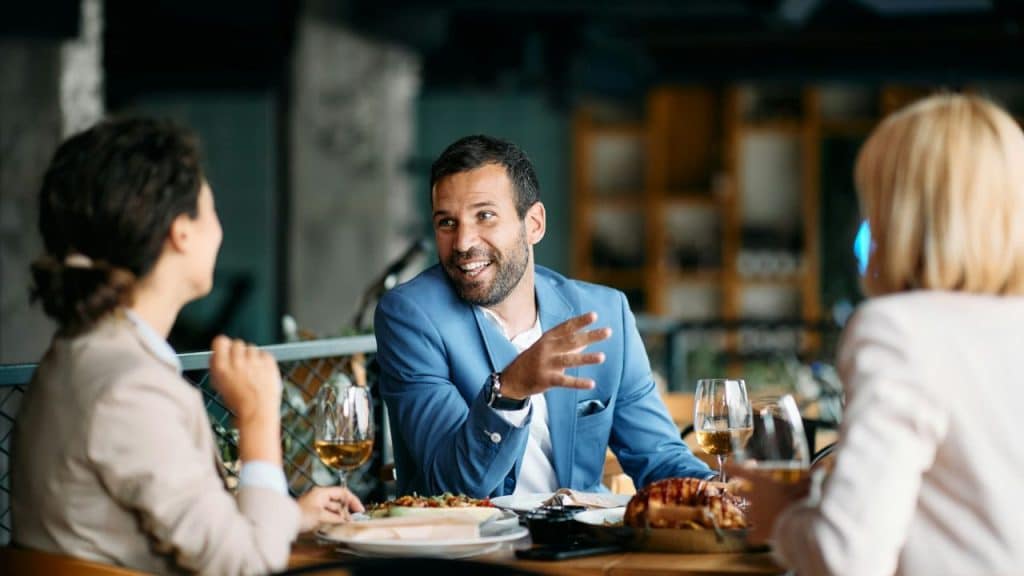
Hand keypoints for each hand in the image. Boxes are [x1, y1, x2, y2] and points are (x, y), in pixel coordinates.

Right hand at [209, 336, 282, 462]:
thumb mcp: (219, 385)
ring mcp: (254, 361)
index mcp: (222, 368)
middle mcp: (237, 362)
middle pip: (237, 343)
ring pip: (251, 348)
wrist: (259, 412)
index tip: (226, 350)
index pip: (220, 341)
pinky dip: (264, 361)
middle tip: (241, 364)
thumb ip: (217, 368)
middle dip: (239, 352)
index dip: (224, 345)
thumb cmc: (239, 403)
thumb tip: (217, 355)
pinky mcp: (269, 362)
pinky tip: (262, 373)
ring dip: (251, 357)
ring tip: (253, 372)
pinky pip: (264, 354)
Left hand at [297, 486, 365, 532]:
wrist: (284, 522)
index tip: (360, 510)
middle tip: (352, 520)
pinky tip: (336, 525)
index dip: (353, 500)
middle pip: (339, 501)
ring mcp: (316, 504)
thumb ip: (336, 518)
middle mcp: (320, 496)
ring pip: (333, 509)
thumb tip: (346, 520)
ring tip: (345, 524)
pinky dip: (333, 519)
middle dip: (346, 510)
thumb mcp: (321, 516)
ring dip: (340, 516)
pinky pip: (328, 514)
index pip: (342, 492)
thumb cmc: (300, 516)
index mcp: (322, 492)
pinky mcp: (313, 512)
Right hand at [499, 312, 610, 399]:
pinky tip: (591, 383)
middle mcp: (547, 348)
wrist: (513, 378)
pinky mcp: (546, 379)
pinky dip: (578, 383)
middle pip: (572, 341)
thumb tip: (589, 337)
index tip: (594, 316)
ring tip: (602, 357)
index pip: (566, 327)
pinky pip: (565, 382)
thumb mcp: (547, 347)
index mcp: (548, 338)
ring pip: (569, 360)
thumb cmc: (534, 360)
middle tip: (608, 332)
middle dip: (590, 336)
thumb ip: (568, 343)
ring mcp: (546, 364)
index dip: (580, 321)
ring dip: (586, 358)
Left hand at [724, 463, 810, 545]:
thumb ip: (813, 475)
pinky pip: (751, 537)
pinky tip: (760, 537)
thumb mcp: (809, 483)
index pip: (740, 470)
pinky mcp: (760, 533)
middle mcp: (753, 497)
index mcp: (761, 481)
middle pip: (738, 492)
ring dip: (751, 513)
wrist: (800, 524)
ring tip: (761, 515)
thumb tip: (823, 466)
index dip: (732, 468)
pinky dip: (755, 537)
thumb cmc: (803, 499)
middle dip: (741, 492)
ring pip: (745, 513)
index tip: (726, 465)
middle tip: (749, 492)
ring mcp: (754, 516)